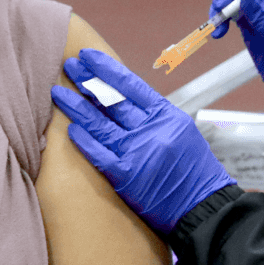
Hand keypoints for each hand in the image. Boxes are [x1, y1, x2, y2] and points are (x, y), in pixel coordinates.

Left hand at [50, 49, 234, 234]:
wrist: (204, 207)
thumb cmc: (194, 171)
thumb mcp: (181, 132)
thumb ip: (154, 115)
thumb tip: (123, 98)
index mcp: (167, 115)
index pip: (131, 85)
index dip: (106, 68)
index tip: (88, 57)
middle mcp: (152, 130)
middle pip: (112, 100)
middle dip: (87, 81)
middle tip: (69, 66)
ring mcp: (138, 153)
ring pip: (100, 124)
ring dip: (76, 107)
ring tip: (58, 92)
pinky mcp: (127, 177)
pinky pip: (99, 154)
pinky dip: (84, 141)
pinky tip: (69, 129)